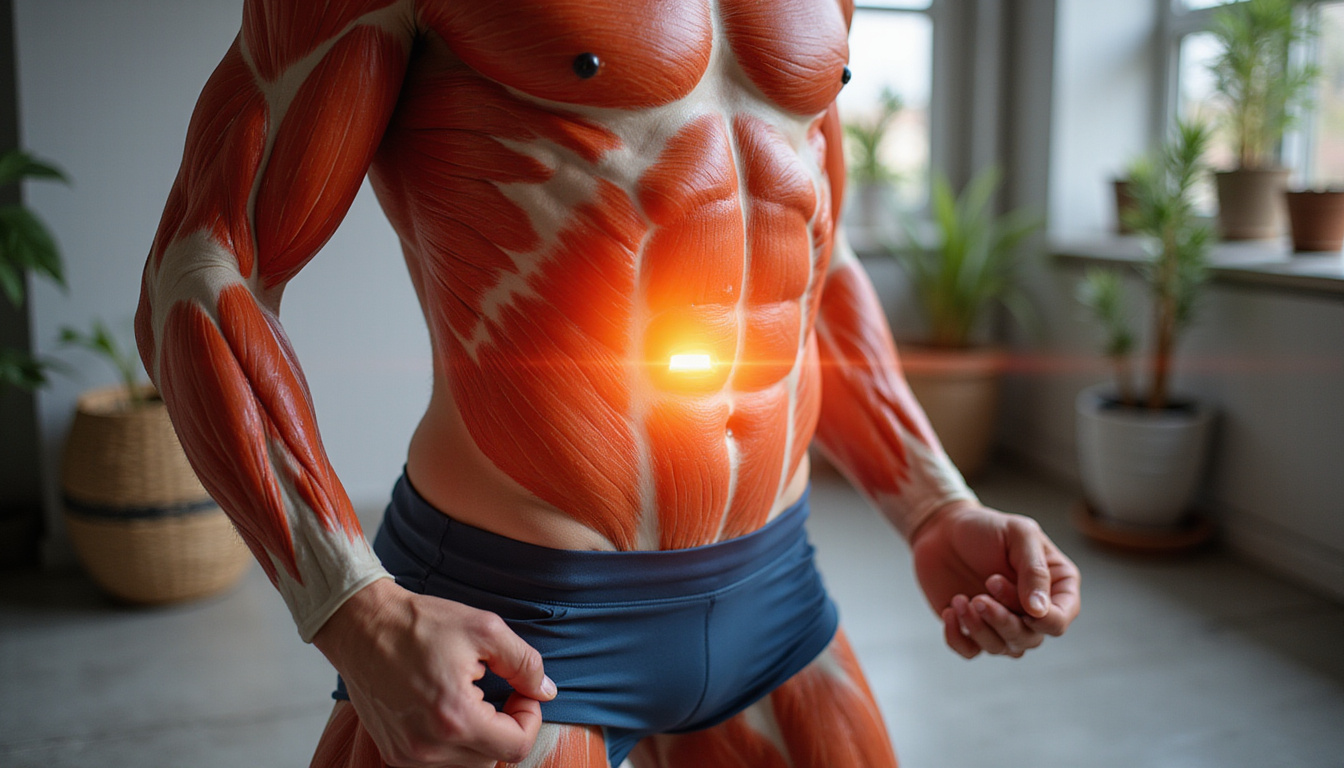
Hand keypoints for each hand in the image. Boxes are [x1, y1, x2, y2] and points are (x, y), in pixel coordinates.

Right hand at [312, 579, 556, 766]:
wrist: (362, 625)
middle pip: (493, 758)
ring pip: (468, 763)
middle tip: (500, 691)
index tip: (521, 691)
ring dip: (481, 736)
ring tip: (472, 697)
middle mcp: (428, 747)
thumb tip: (545, 691)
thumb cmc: (421, 623)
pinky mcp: (394, 751)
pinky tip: (448, 707)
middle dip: (506, 727)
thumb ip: (524, 663)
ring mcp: (407, 754)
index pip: (516, 747)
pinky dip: (455, 740)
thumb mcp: (485, 629)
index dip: (530, 718)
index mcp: (455, 719)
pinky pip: (440, 760)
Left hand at [910, 501, 1079, 658]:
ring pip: (1002, 649)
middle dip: (1004, 620)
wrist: (944, 529)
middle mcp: (1031, 610)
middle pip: (1029, 639)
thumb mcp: (1019, 534)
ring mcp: (1001, 621)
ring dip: (980, 627)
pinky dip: (958, 636)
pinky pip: (970, 651)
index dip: (1045, 621)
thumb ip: (1034, 571)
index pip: (1060, 621)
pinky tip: (950, 610)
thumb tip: (1039, 612)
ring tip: (963, 599)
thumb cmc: (986, 527)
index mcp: (1054, 587)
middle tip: (984, 591)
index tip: (1023, 603)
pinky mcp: (971, 628)